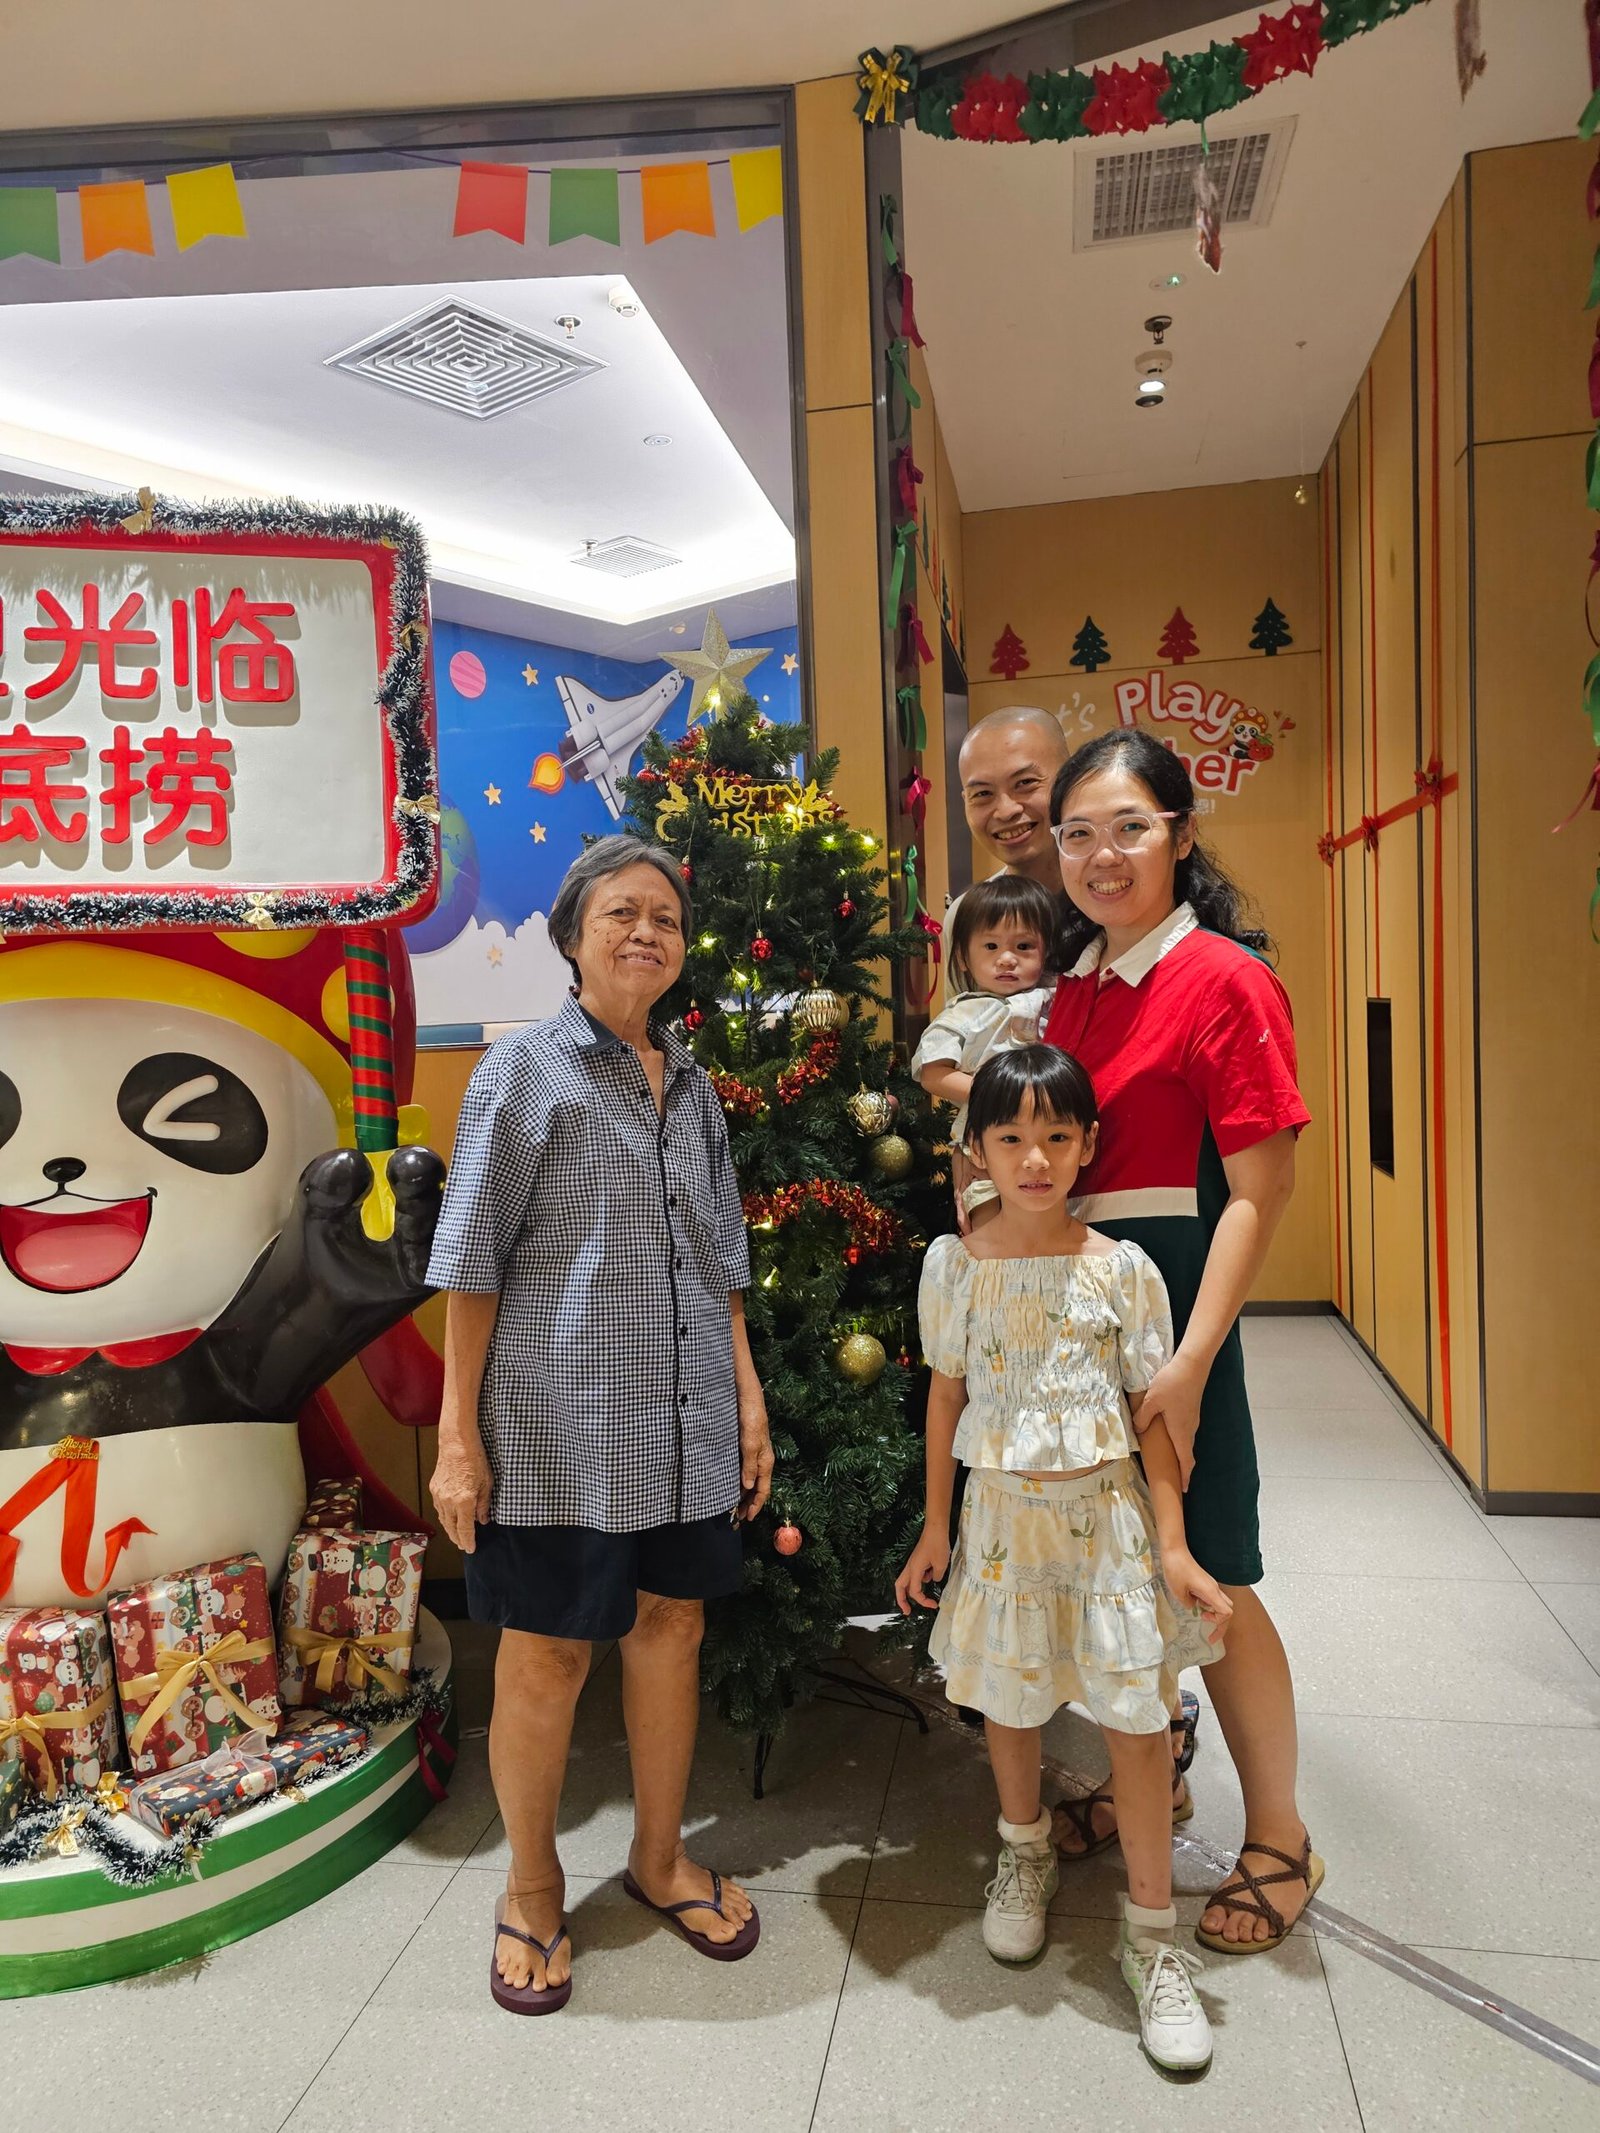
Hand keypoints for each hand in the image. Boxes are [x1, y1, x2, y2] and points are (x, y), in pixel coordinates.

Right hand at [429, 1428, 492, 1552]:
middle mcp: (448, 1501)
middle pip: (451, 1528)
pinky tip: (450, 1518)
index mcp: (463, 1501)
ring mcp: (439, 1495)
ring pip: (443, 1519)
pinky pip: (439, 1508)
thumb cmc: (475, 1460)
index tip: (471, 1549)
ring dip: (450, 1529)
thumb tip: (483, 1520)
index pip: (465, 1529)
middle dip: (458, 1539)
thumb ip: (484, 1504)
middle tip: (464, 1546)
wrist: (456, 1443)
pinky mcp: (434, 1489)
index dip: (468, 1541)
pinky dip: (445, 1516)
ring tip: (457, 1536)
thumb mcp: (487, 1483)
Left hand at [737, 1383, 773, 1521]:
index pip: (763, 1490)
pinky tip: (727, 1485)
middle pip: (755, 1488)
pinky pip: (741, 1471)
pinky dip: (736, 1482)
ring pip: (748, 1481)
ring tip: (730, 1507)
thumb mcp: (750, 1442)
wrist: (746, 1396)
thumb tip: (748, 1487)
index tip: (746, 1519)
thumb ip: (749, 1464)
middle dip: (747, 1504)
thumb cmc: (751, 1417)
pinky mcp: (743, 1448)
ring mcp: (751, 1454)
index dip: (755, 1506)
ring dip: (740, 1495)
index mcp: (765, 1461)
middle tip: (734, 1519)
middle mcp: (760, 1460)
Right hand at [895, 1526, 951, 1612]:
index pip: (915, 1592)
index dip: (924, 1601)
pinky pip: (916, 1574)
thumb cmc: (937, 1545)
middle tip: (907, 1612)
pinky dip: (921, 1579)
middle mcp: (910, 1568)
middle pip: (900, 1587)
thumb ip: (936, 1577)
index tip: (934, 1604)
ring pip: (907, 1581)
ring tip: (923, 1598)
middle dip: (901, 1600)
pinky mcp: (918, 1560)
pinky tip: (932, 1575)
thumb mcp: (941, 1565)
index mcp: (914, 1570)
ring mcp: (913, 1563)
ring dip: (912, 1590)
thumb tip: (934, 1580)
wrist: (936, 1529)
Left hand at [1132, 1351, 1207, 1486]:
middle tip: (1174, 1478)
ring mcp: (1193, 1418)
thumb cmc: (1172, 1383)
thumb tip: (1137, 1430)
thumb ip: (1142, 1417)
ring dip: (1181, 1453)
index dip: (1185, 1476)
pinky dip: (1180, 1439)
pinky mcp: (1191, 1409)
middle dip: (1182, 1467)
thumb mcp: (1151, 1400)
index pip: (1185, 1460)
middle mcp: (1190, 1428)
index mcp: (1181, 1431)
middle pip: (1187, 1453)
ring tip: (1170, 1460)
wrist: (1192, 1364)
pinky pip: (1185, 1430)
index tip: (1183, 1489)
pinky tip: (1169, 1434)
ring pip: (1186, 1440)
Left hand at [1163, 1549, 1232, 1642]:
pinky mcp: (1205, 1581)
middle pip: (1227, 1609)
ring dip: (1213, 1612)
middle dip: (1220, 1622)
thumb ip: (1188, 1604)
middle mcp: (1214, 1588)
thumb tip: (1194, 1607)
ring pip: (1221, 1603)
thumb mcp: (1178, 1592)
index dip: (1219, 1624)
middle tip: (1208, 1629)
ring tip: (1200, 1615)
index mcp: (1210, 1592)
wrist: (1174, 1550)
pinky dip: (1207, 1604)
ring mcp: (1210, 1584)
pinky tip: (1194, 1603)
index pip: (1226, 1612)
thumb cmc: (1176, 1568)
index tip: (1205, 1626)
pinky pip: (1212, 1597)